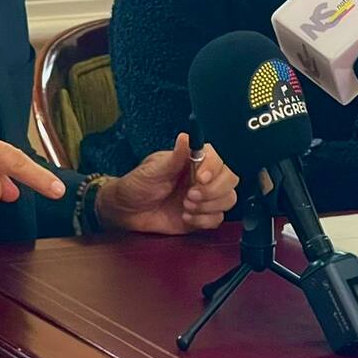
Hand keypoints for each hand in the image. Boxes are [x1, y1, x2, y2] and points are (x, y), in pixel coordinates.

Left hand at [95, 132, 237, 234]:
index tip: (199, 178)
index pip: (219, 159)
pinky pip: (217, 219)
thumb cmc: (137, 185)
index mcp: (194, 160)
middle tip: (190, 196)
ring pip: (228, 199)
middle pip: (230, 179)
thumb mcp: (153, 171)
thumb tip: (186, 137)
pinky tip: (185, 218)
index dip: (214, 168)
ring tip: (185, 207)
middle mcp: (204, 177)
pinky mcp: (202, 216)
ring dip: (209, 206)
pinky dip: (204, 221)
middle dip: (214, 190)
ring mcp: (205, 197)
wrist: (127, 212)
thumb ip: (173, 158)